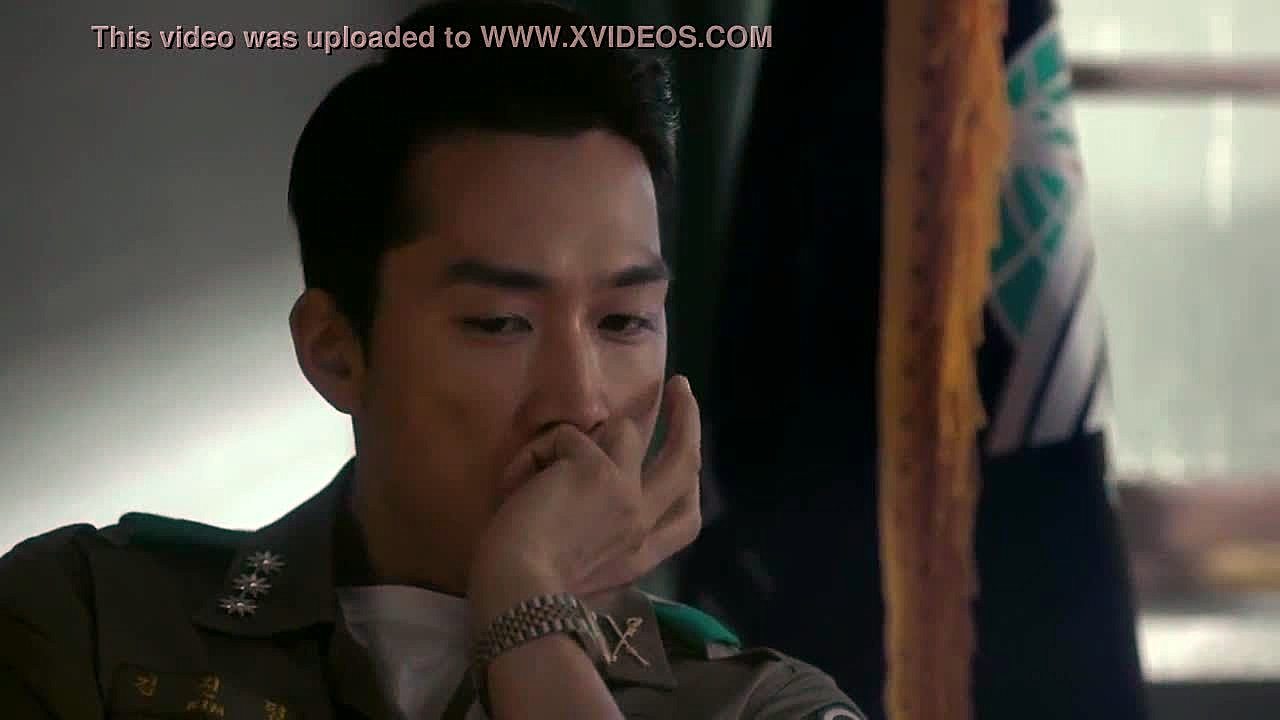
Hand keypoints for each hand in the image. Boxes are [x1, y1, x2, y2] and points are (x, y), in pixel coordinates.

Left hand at [467, 375, 702, 627]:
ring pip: (622, 430)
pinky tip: (515, 486)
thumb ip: (601, 538)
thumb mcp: (582, 573)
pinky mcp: (599, 470)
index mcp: (640, 558)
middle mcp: (643, 524)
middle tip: (681, 385)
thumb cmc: (532, 590)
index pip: (686, 517)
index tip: (685, 451)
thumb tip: (593, 494)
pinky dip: (535, 455)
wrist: (516, 592)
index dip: (689, 480)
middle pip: (685, 460)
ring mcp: (628, 494)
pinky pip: (567, 436)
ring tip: (533, 472)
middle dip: (686, 418)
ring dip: (577, 438)